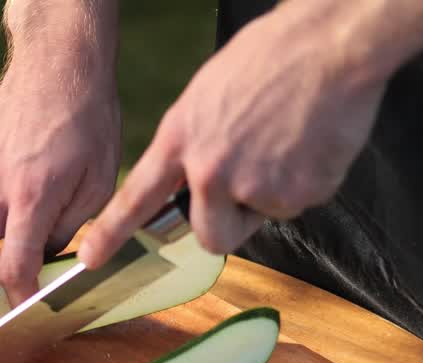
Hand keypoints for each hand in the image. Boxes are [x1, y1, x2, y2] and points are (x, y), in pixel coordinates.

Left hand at [79, 1, 388, 266]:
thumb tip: (196, 176)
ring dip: (275, 195)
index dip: (112, 232)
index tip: (90, 257)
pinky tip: (312, 143)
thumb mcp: (210, 93)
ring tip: (288, 143)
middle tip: (252, 190)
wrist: (332, 44)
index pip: (137, 195)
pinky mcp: (294, 194)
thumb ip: (197, 139)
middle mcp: (209, 168)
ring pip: (261, 217)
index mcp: (182, 137)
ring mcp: (251, 185)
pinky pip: (299, 205)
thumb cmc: (276, 56)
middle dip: (230, 223)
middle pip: (209, 235)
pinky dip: (308, 182)